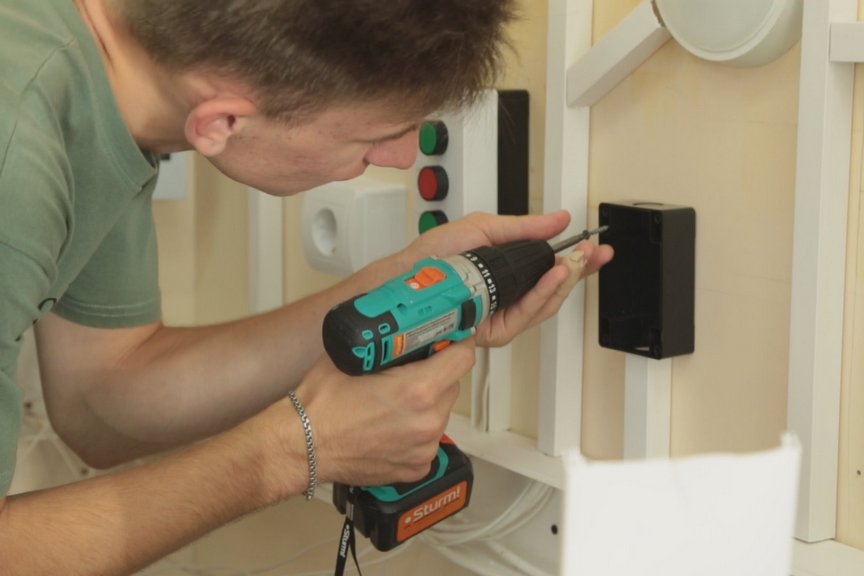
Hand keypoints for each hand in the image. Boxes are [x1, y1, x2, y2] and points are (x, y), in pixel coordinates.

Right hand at [286, 338, 474, 486]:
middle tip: (412, 369)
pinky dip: (415, 430)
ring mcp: (423, 447)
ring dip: (427, 404)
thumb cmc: (320, 406)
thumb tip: (402, 325)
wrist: (301, 447)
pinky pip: (428, 440)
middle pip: (452, 385)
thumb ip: (388, 342)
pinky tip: (390, 425)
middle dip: (437, 374)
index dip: (457, 343)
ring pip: (441, 413)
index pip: (462, 358)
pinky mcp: (416, 467)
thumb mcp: (354, 355)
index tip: (452, 339)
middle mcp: (427, 421)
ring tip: (394, 401)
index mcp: (417, 390)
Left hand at [399, 211, 613, 346]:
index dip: (578, 260)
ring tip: (574, 263)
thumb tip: (557, 219)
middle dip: (579, 270)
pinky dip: (542, 296)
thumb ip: (525, 227)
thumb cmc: (436, 257)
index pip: (551, 268)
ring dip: (564, 282)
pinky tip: (552, 278)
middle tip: (593, 253)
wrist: (410, 276)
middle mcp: (509, 295)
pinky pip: (527, 315)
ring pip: (546, 304)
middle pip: (555, 288)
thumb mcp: (485, 228)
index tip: (596, 248)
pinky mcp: (494, 329)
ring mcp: (503, 314)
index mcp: (509, 271)